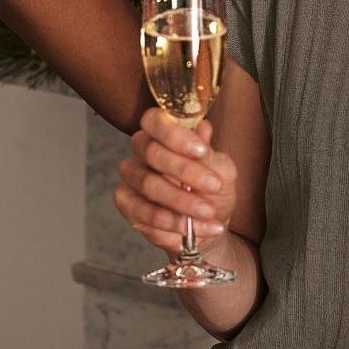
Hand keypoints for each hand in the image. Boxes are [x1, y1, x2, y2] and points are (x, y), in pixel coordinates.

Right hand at [113, 106, 236, 254]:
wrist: (210, 222)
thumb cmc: (212, 189)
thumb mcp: (221, 169)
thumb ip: (209, 154)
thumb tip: (202, 131)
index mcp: (162, 133)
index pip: (154, 120)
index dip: (175, 134)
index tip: (202, 151)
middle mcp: (141, 151)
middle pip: (152, 152)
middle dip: (186, 171)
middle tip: (214, 186)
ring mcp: (131, 178)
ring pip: (150, 185)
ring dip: (183, 201)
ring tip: (209, 212)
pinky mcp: (127, 204)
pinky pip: (147, 214)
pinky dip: (176, 223)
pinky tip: (198, 228)